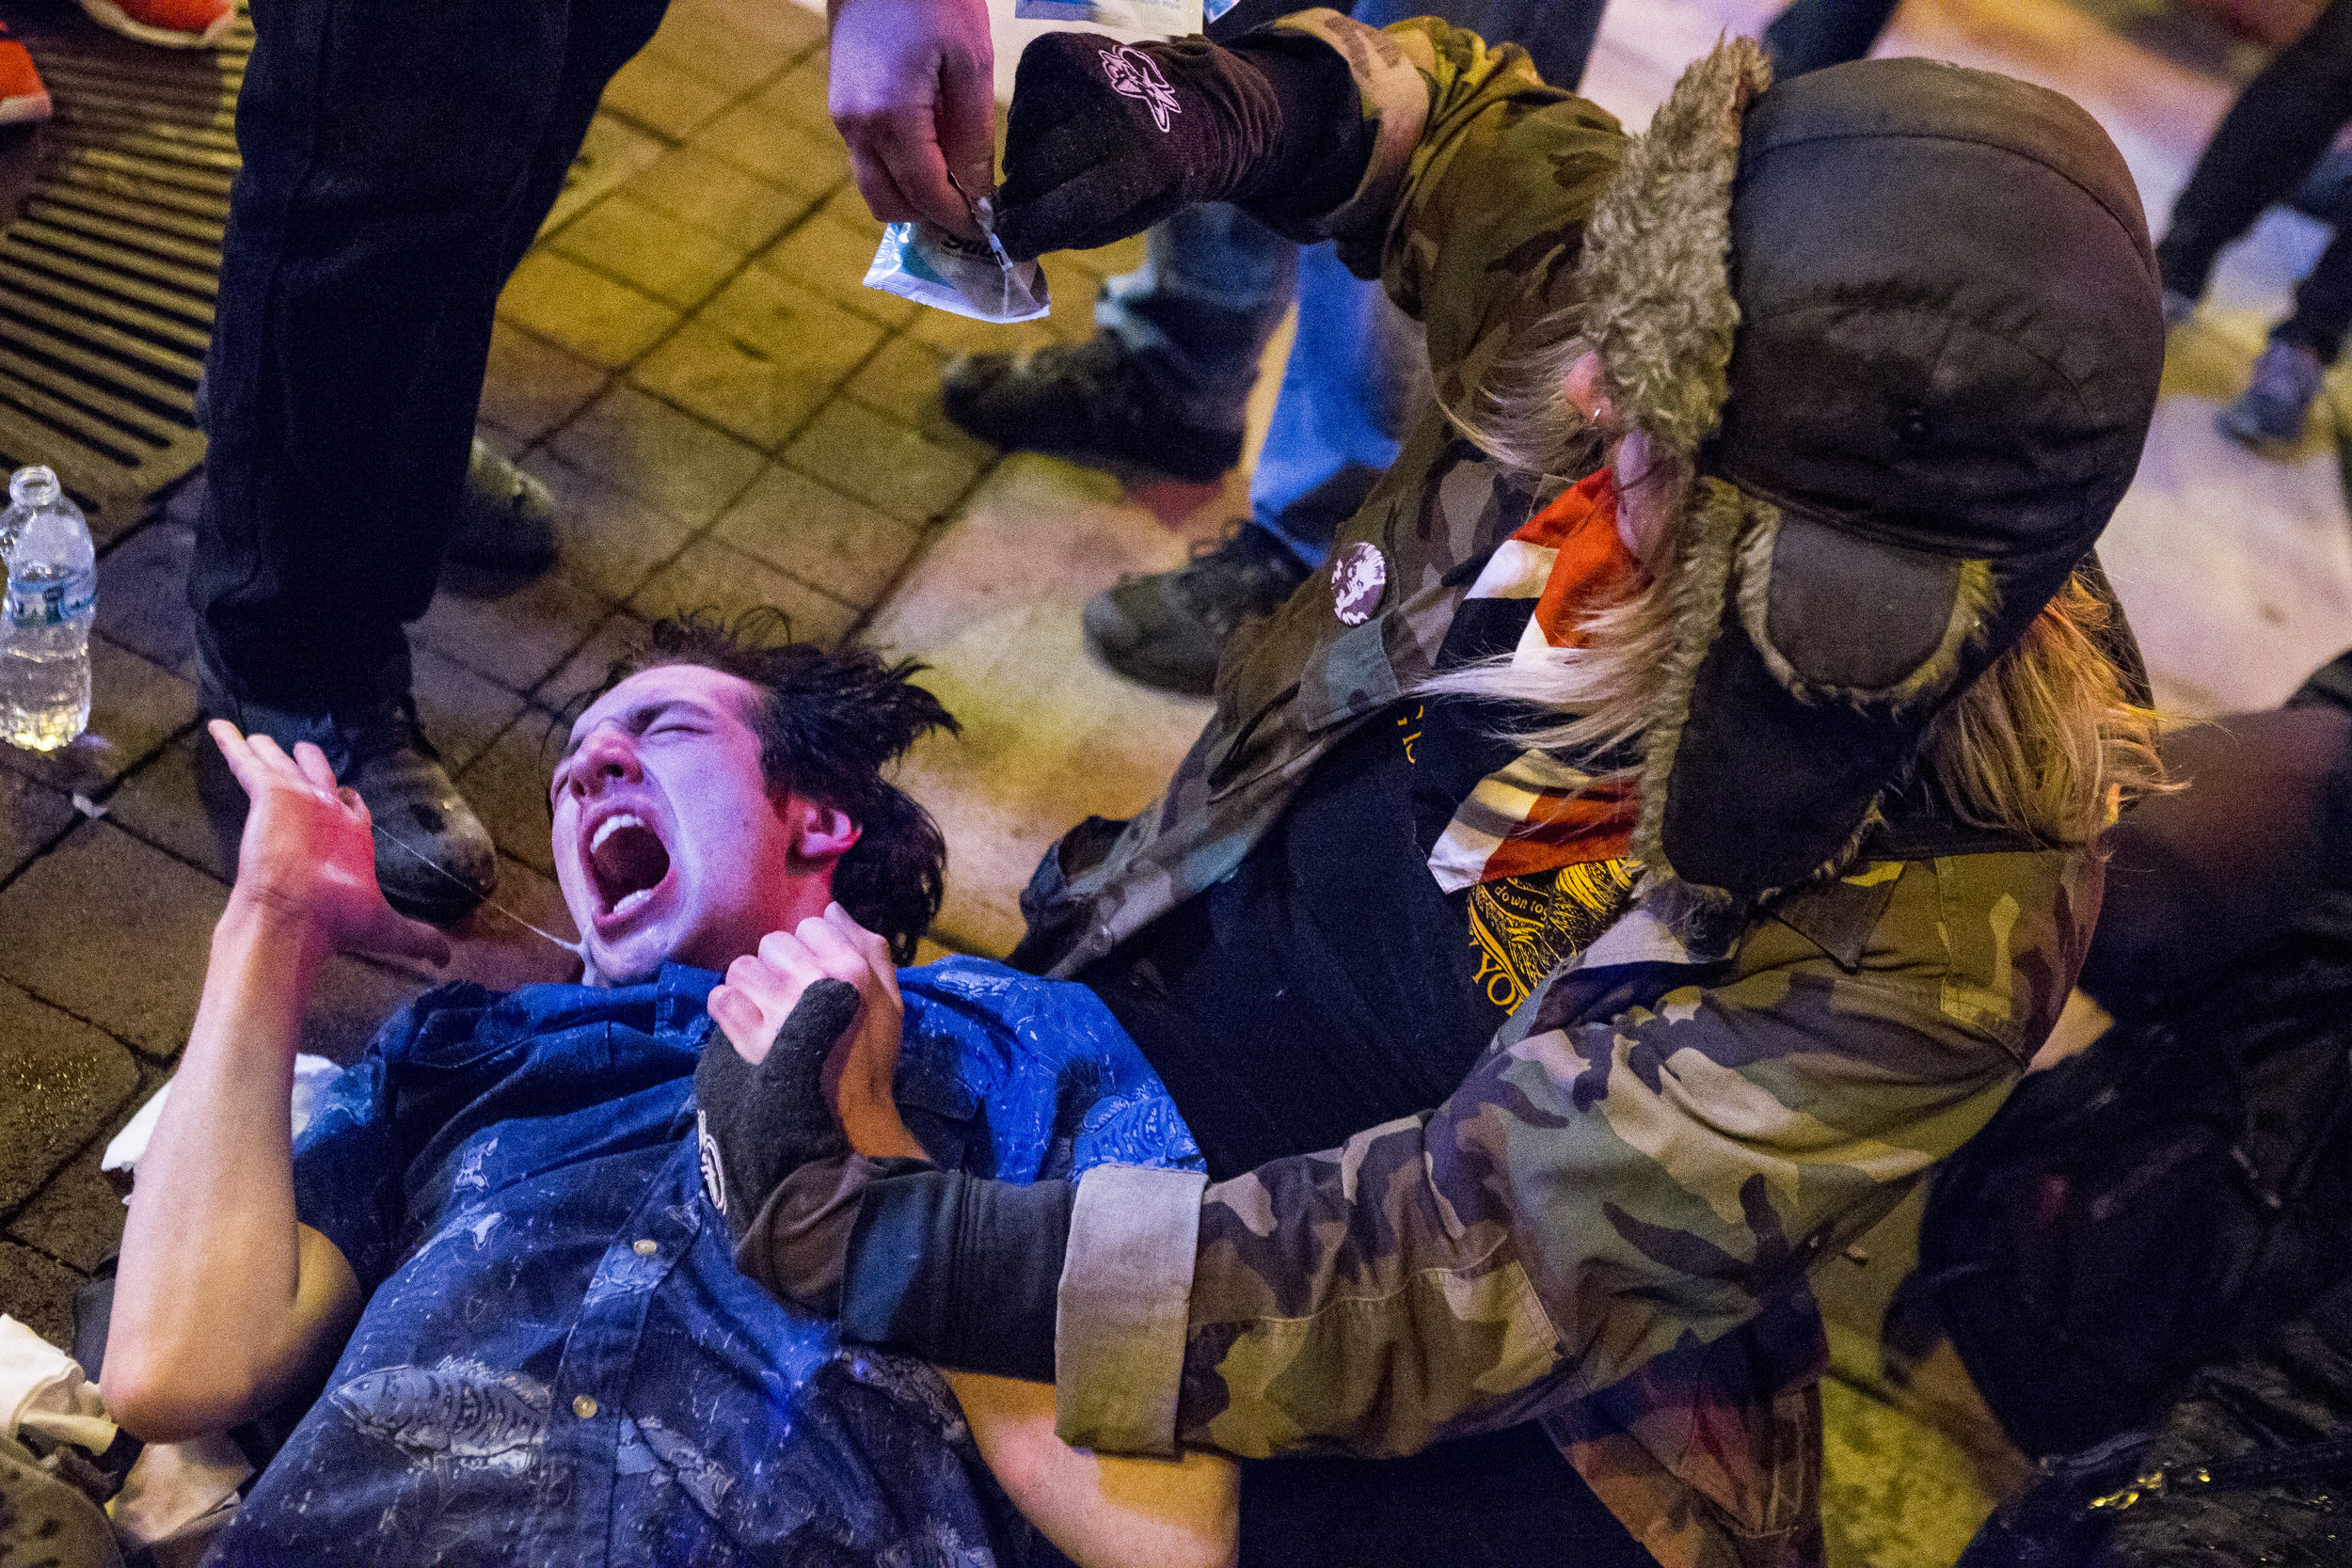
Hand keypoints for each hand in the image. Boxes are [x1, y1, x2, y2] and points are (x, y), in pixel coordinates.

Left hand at [207, 721, 450, 965]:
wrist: (295, 911)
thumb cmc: (338, 919)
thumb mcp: (385, 930)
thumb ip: (418, 938)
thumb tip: (448, 960)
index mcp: (354, 835)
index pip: (352, 806)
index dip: (346, 799)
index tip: (341, 793)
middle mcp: (328, 809)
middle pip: (319, 773)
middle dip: (310, 762)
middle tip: (299, 752)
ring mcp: (299, 797)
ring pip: (280, 763)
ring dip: (268, 751)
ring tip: (254, 740)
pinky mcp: (270, 793)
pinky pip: (246, 762)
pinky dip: (231, 743)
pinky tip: (217, 727)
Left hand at [708, 904, 909, 1143]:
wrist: (850, 1119)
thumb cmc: (870, 1058)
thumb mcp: (891, 1002)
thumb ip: (870, 949)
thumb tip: (833, 910)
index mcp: (851, 969)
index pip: (811, 925)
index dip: (811, 948)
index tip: (816, 975)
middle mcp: (813, 981)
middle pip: (772, 942)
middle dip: (778, 965)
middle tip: (789, 996)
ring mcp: (779, 1009)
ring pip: (741, 967)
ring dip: (749, 987)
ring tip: (764, 1011)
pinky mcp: (748, 1036)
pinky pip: (720, 998)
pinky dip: (727, 1009)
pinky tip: (744, 1024)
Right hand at [828, 0, 996, 239]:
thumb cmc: (933, 0)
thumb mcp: (971, 64)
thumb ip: (972, 135)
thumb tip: (978, 193)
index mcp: (891, 120)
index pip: (926, 196)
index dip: (959, 218)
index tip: (990, 226)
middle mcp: (857, 129)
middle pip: (889, 206)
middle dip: (930, 216)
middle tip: (970, 206)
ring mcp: (842, 119)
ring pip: (875, 186)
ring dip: (912, 194)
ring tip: (954, 175)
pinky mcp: (841, 106)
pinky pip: (869, 158)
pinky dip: (899, 168)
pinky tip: (932, 147)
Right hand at [995, 33, 1281, 259]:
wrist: (1198, 98)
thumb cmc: (1167, 171)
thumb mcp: (1142, 215)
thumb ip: (1080, 229)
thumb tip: (1016, 236)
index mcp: (1145, 161)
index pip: (1064, 207)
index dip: (1027, 231)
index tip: (1010, 241)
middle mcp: (1111, 108)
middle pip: (1033, 171)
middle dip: (1023, 197)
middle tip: (1030, 204)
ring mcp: (1081, 71)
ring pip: (1019, 137)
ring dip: (1026, 159)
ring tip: (1058, 160)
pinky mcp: (1054, 49)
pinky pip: (1019, 104)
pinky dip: (1028, 125)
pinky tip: (1056, 127)